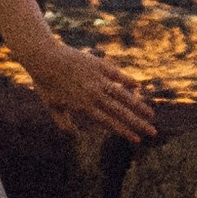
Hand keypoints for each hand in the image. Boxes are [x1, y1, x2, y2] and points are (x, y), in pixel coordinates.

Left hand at [23, 37, 155, 145]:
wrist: (44, 57)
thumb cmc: (46, 83)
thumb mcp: (52, 106)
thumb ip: (64, 123)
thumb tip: (77, 137)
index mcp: (84, 107)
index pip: (109, 123)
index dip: (124, 132)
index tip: (137, 140)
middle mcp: (94, 94)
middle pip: (121, 112)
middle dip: (138, 123)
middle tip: (152, 132)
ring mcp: (97, 79)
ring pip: (123, 95)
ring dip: (138, 105)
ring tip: (150, 114)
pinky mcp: (98, 64)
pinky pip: (116, 74)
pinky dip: (127, 79)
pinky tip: (138, 86)